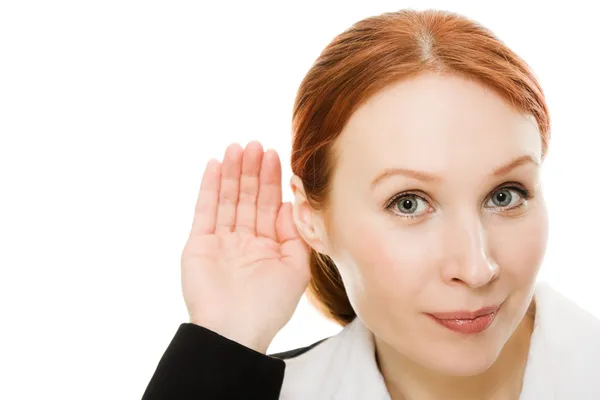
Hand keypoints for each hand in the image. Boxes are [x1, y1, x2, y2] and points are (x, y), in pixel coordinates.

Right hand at [181, 141, 310, 352]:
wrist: (234, 331)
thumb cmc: (270, 305)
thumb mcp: (296, 268)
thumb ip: (296, 233)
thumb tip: (290, 202)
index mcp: (268, 247)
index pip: (269, 206)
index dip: (272, 181)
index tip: (275, 155)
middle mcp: (244, 241)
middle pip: (248, 197)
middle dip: (252, 171)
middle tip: (255, 144)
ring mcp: (221, 242)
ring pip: (227, 199)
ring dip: (232, 173)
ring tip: (237, 147)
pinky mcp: (198, 244)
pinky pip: (204, 210)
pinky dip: (208, 187)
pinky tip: (214, 165)